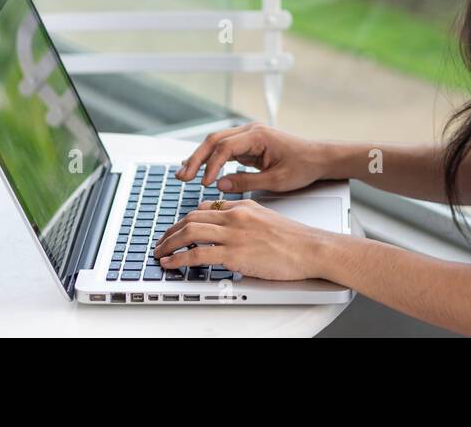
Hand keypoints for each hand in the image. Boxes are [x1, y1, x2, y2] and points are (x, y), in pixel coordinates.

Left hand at [153, 199, 334, 281]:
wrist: (310, 248)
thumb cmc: (294, 239)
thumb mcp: (266, 218)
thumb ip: (244, 219)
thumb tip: (227, 228)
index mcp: (243, 206)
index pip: (204, 207)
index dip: (185, 219)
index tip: (177, 229)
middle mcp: (235, 216)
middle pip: (191, 218)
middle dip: (171, 230)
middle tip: (162, 241)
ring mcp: (234, 234)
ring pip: (190, 232)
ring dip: (169, 243)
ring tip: (160, 253)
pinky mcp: (235, 254)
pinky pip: (198, 254)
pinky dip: (179, 259)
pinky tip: (171, 263)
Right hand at [175, 122, 332, 192]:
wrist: (319, 158)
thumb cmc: (303, 166)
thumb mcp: (276, 180)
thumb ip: (246, 182)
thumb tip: (220, 185)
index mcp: (258, 135)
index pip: (225, 147)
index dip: (211, 165)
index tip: (204, 183)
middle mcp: (251, 130)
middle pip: (214, 140)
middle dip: (196, 158)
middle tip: (182, 177)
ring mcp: (249, 135)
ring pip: (216, 143)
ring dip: (200, 158)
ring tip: (184, 174)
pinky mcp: (249, 144)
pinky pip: (225, 149)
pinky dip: (211, 159)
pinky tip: (199, 169)